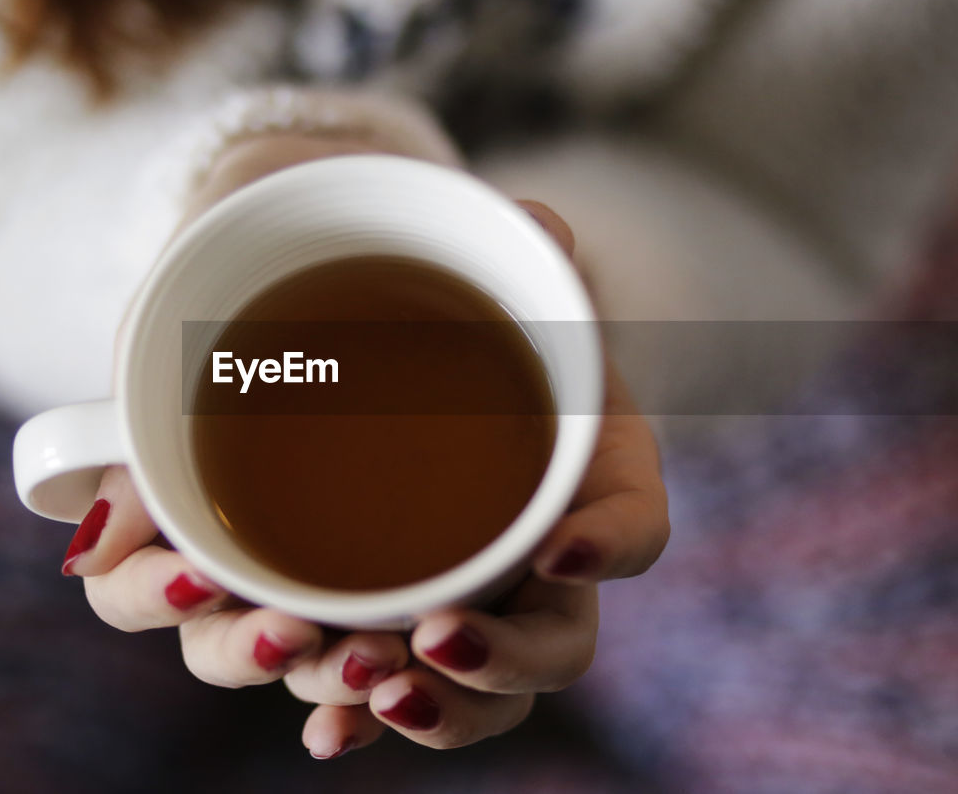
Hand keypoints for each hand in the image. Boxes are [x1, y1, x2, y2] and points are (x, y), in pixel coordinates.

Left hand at [282, 203, 667, 754]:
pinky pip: (388, 689)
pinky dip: (357, 715)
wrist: (379, 339)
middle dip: (504, 659)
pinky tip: (324, 731)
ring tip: (368, 687)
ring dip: (428, 703)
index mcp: (585, 476)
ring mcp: (466, 600)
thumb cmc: (460, 317)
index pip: (632, 522)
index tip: (561, 541)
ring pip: (472, 688)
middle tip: (439, 638)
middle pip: (555, 643)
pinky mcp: (388, 619)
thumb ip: (519, 256)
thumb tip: (537, 224)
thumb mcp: (492, 278)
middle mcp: (536, 558)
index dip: (610, 542)